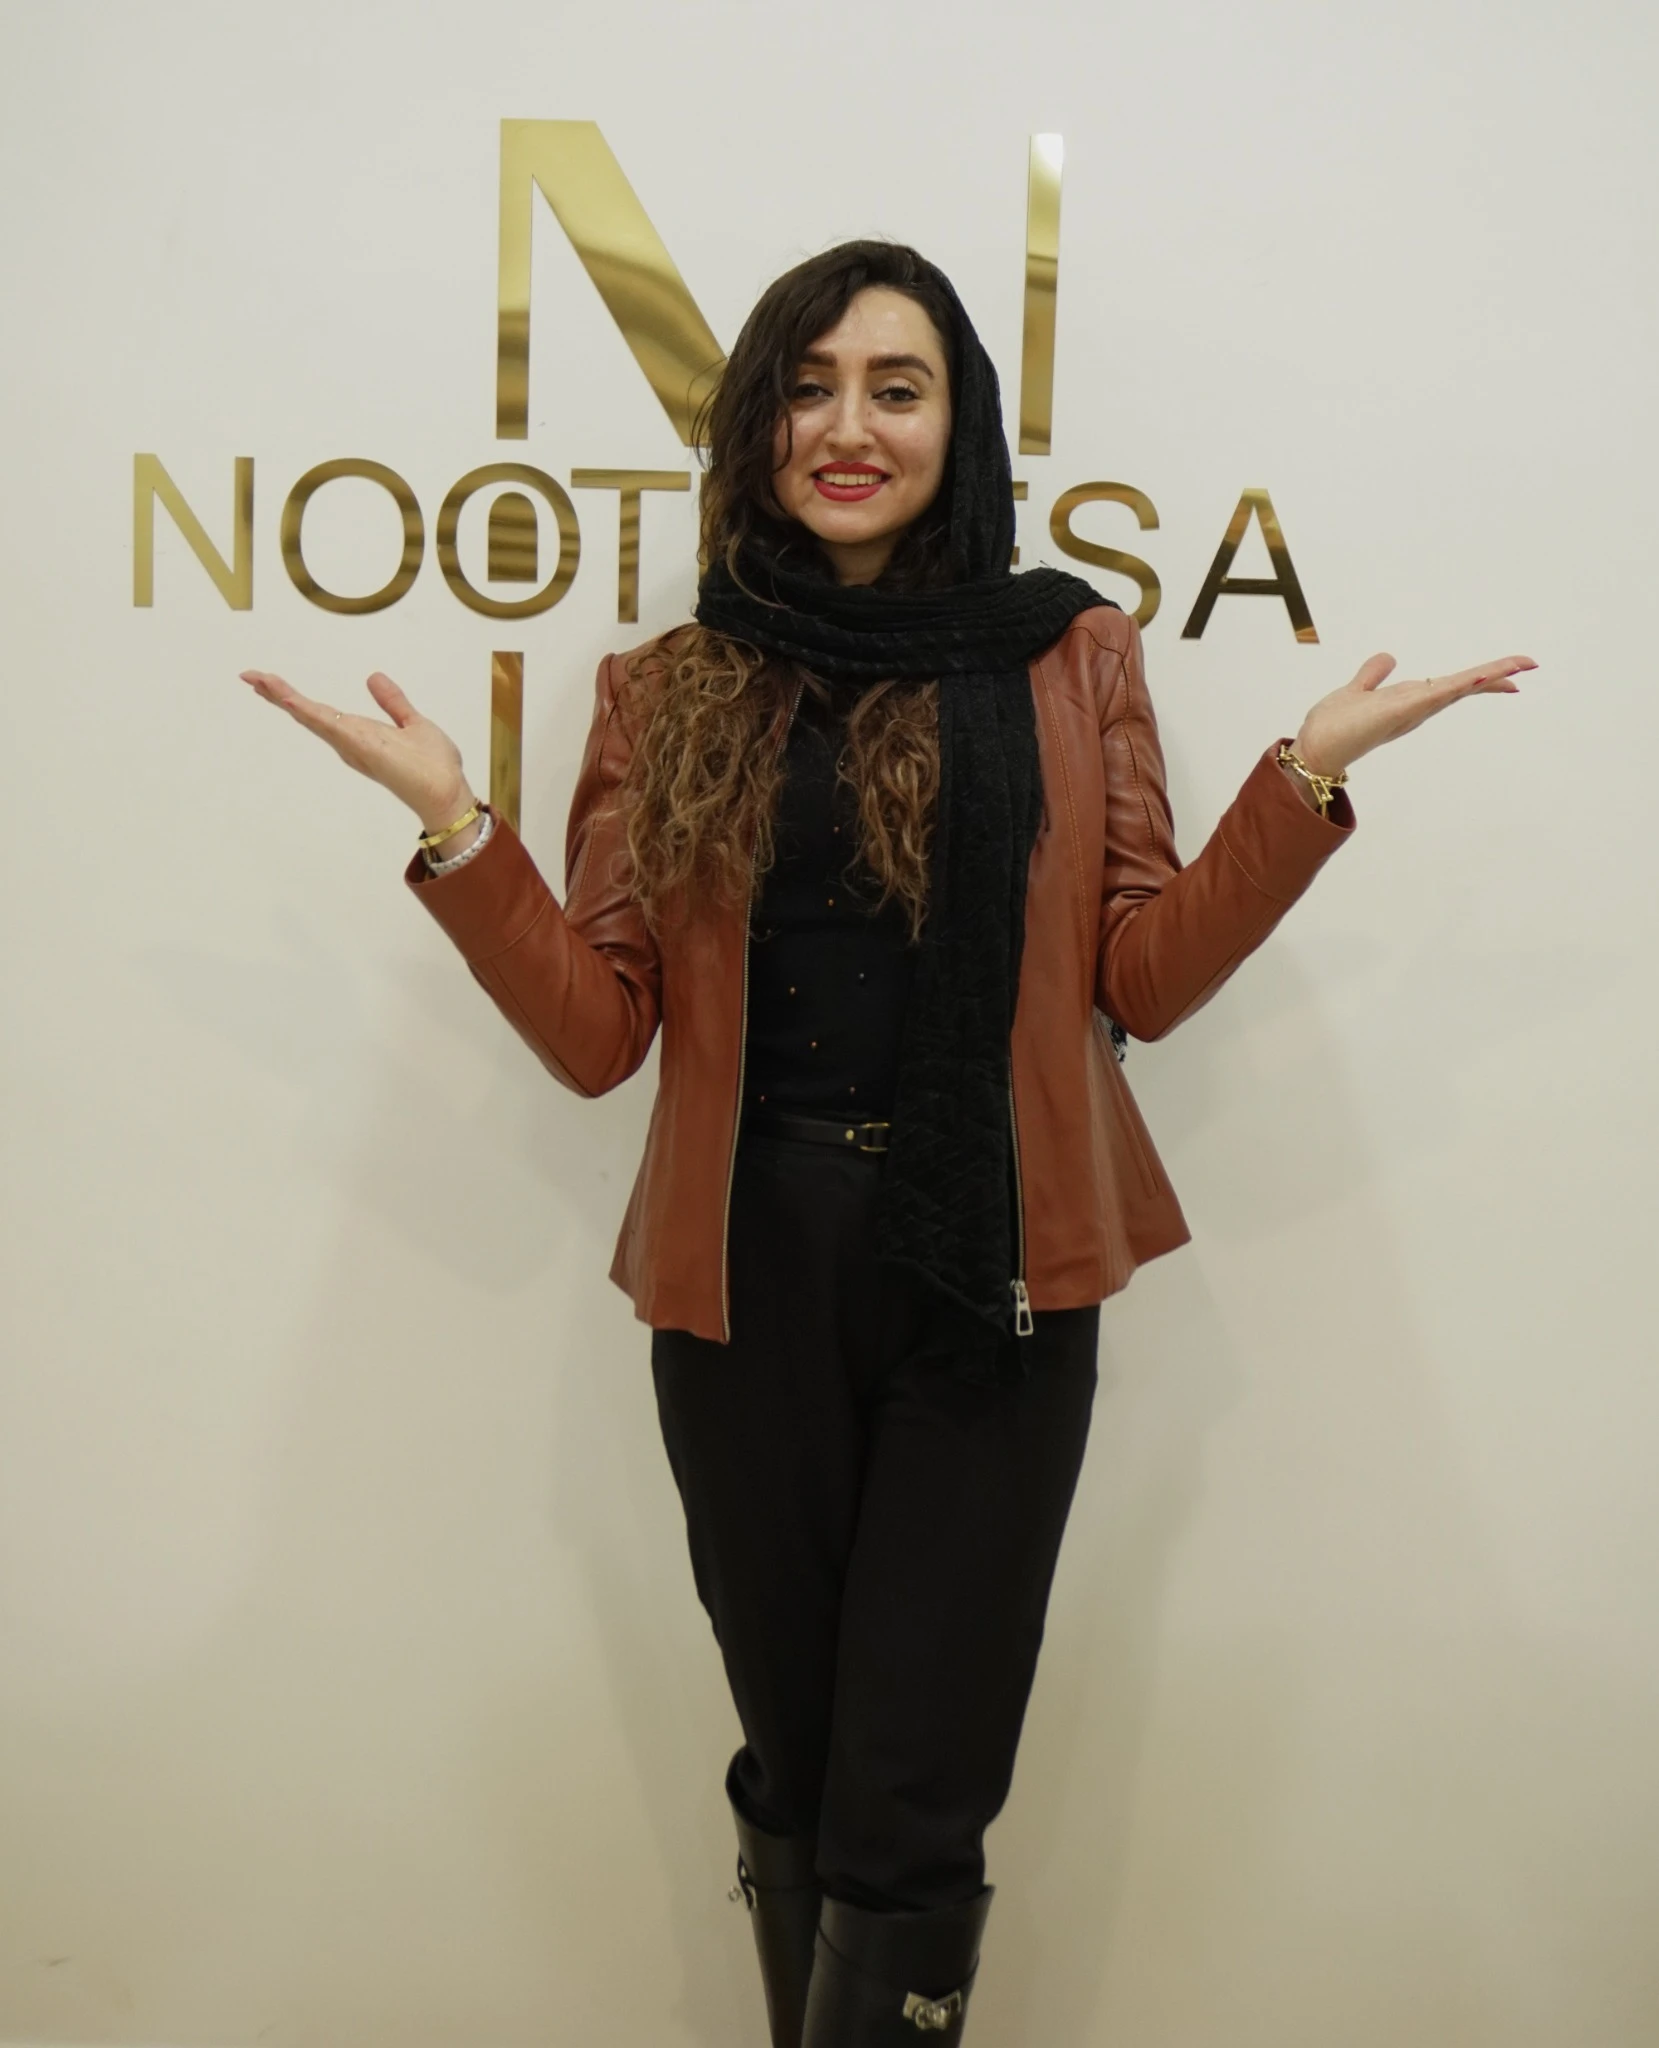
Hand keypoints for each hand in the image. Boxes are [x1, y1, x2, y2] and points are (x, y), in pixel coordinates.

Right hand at [238, 668, 476, 835]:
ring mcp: (354, 745)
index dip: (293, 697)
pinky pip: (333, 728)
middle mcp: (350, 742)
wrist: (449, 791)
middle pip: (308, 714)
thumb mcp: (412, 723)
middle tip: (249, 676)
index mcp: (359, 735)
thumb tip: (373, 677)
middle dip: (278, 695)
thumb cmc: (434, 766)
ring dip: (285, 698)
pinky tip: (291, 701)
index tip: (268, 681)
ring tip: (258, 680)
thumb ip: (392, 702)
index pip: (320, 712)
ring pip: (313, 718)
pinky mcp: (365, 748)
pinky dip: (311, 714)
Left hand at [1293, 652, 1536, 778]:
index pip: (1452, 685)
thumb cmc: (1334, 726)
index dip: (1480, 677)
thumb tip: (1389, 657)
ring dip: (1486, 677)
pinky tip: (1475, 677)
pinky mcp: (1399, 712)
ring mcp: (1410, 710)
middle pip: (1462, 687)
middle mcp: (1416, 708)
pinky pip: (1433, 696)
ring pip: (1455, 689)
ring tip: (1517, 665)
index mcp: (1410, 701)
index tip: (1511, 672)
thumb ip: (1373, 675)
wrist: (1315, 747)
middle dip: (1495, 675)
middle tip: (1529, 664)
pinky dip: (1455, 687)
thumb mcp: (1357, 691)